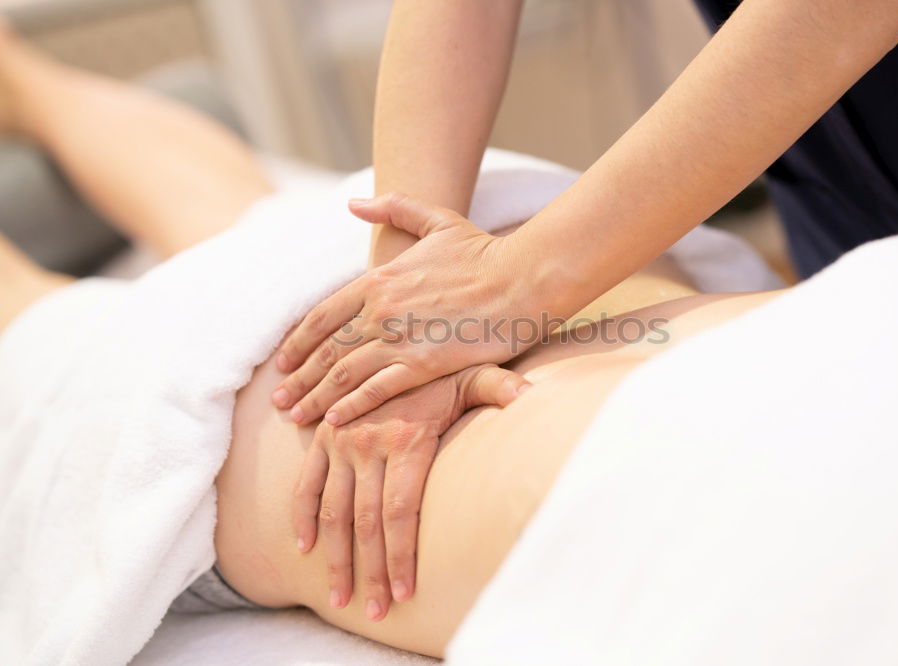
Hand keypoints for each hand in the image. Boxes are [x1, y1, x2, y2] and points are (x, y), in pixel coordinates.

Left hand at [271, 193, 552, 425]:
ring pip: (343, 373)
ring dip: (315, 398)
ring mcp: (400, 338)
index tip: (282, 362)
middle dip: (298, 377)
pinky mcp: (425, 364)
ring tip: (295, 417)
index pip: (322, 316)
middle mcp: (381, 310)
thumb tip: (353, 203)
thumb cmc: (485, 252)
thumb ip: (393, 208)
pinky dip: (352, 406)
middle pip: (325, 349)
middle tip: (278, 401)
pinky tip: (335, 421)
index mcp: (379, 280)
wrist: (523, 278)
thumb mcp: (437, 221)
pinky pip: (378, 389)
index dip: (297, 342)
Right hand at [292, 363, 530, 620]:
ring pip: (333, 511)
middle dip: (371, 572)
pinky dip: (302, 517)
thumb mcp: (473, 370)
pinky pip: (306, 483)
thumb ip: (498, 387)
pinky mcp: (323, 438)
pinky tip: (305, 549)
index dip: (401, 555)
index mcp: (407, 438)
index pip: (401, 511)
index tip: (404, 595)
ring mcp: (341, 441)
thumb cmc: (443, 361)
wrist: (389, 330)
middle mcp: (369, 443)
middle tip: (375, 611)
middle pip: (366, 522)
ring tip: (339, 597)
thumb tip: (531, 396)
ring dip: (335, 558)